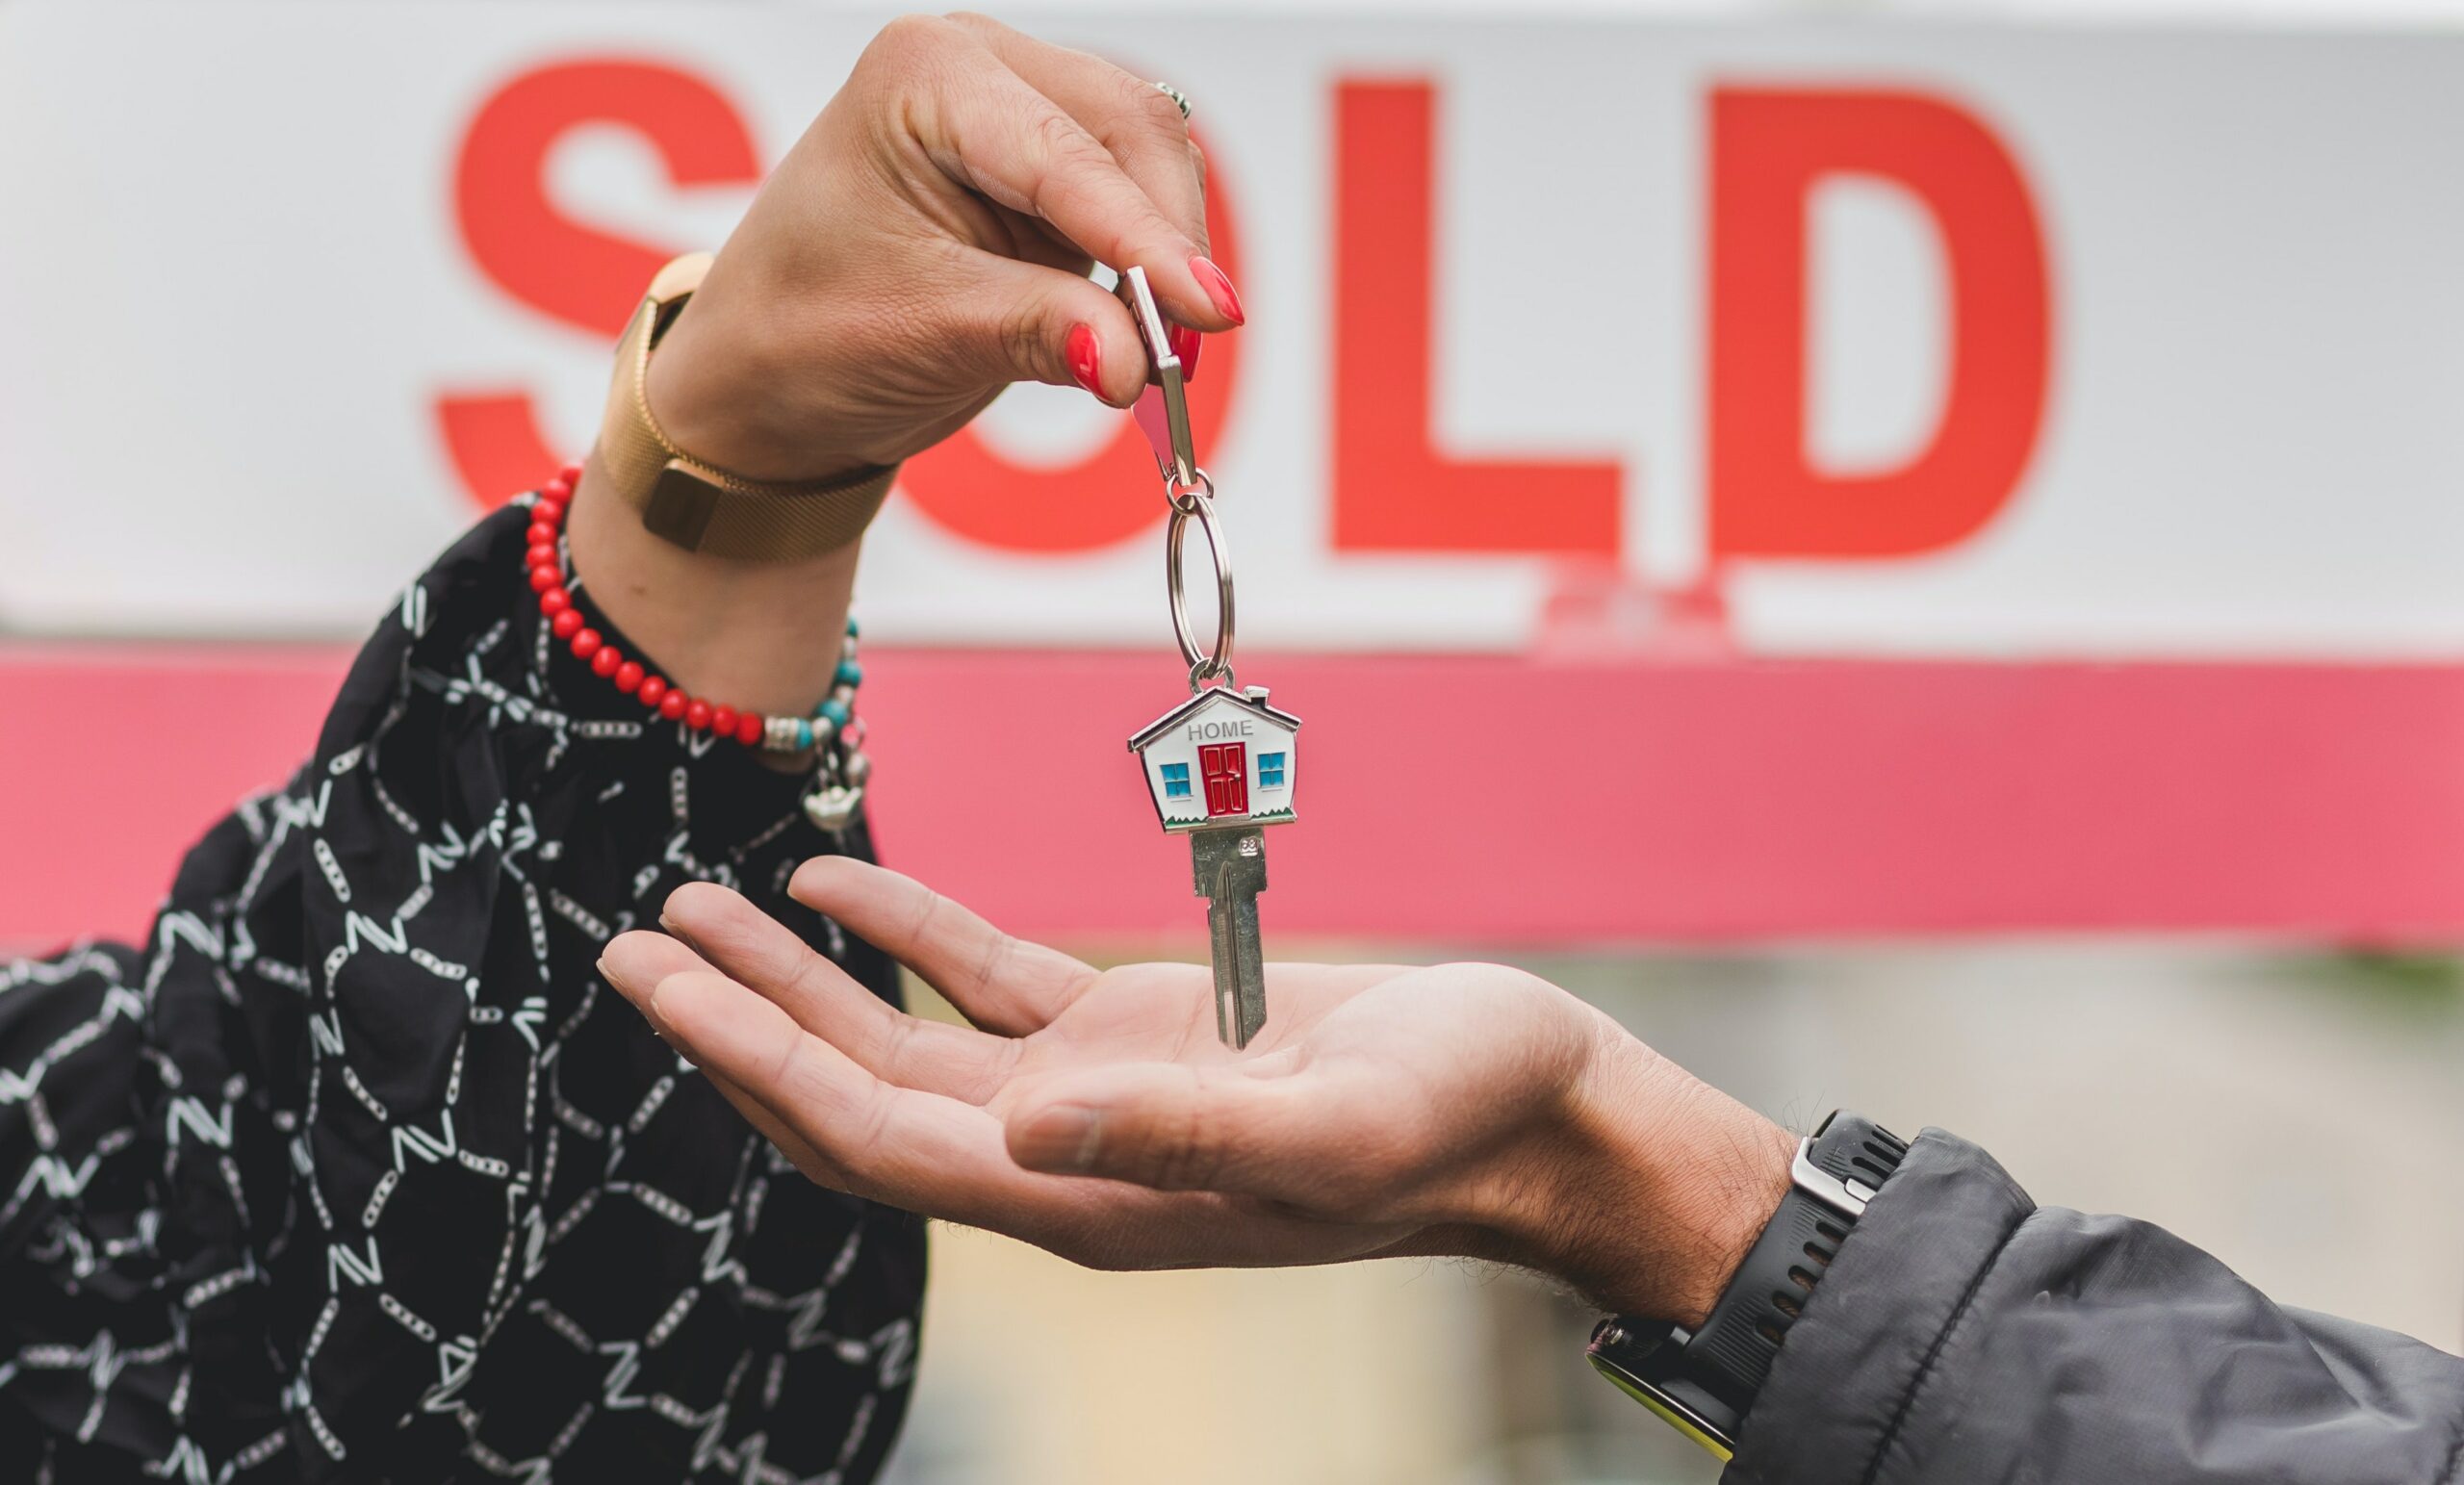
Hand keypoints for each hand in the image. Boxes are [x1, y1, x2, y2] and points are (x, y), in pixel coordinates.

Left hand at [598, 859, 1793, 1325]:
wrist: (1541, 1107)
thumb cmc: (1466, 1120)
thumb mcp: (1342, 1126)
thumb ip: (1188, 1139)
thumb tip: (1022, 1139)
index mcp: (1091, 1196)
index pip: (875, 1141)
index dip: (759, 1070)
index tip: (662, 994)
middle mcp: (1064, 1154)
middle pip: (853, 1096)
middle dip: (737, 1026)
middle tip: (630, 945)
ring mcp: (1092, 1094)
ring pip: (901, 1040)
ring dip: (796, 981)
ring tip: (692, 910)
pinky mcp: (1132, 1034)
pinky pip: (985, 985)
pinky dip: (906, 934)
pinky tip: (835, 882)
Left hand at [647, 12, 1236, 482]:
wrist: (769, 369)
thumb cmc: (804, 332)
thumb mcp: (920, 333)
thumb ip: (1036, 333)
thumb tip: (1134, 360)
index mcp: (923, 76)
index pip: (1064, 153)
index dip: (1145, 237)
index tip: (1209, 312)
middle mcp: (980, 68)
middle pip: (1130, 131)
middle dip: (1167, 240)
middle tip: (1186, 350)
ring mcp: (1022, 110)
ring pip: (1150, 160)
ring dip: (1168, 253)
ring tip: (1158, 350)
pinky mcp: (1054, 171)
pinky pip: (1139, 199)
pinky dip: (1154, 264)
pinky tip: (1143, 325)